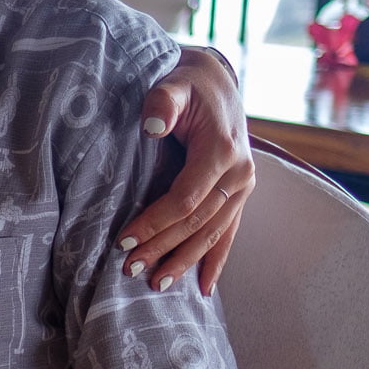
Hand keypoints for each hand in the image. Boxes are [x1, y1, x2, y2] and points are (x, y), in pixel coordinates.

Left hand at [124, 46, 253, 294]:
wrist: (216, 80)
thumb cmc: (187, 83)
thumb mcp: (173, 83)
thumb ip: (162, 101)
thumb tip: (151, 125)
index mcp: (222, 151)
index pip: (185, 199)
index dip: (155, 222)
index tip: (124, 240)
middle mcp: (240, 173)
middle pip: (197, 222)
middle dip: (163, 248)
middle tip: (130, 269)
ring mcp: (244, 186)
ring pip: (213, 233)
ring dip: (185, 261)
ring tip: (157, 284)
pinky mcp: (240, 193)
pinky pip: (229, 232)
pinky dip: (216, 260)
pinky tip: (205, 288)